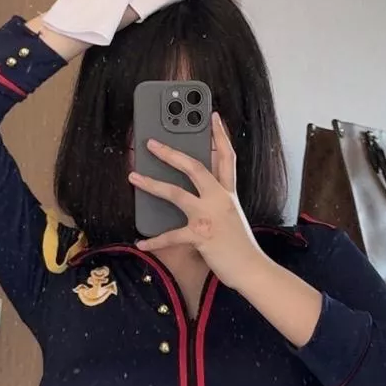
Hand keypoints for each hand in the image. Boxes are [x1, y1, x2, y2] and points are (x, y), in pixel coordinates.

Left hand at [127, 113, 263, 291]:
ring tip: (134, 177)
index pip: (226, 157)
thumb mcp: (231, 215)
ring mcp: (209, 217)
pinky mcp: (200, 236)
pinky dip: (154, 240)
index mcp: (228, 193)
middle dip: (172, 153)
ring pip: (177, 194)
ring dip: (152, 184)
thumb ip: (216, 200)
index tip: (213, 116)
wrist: (252, 269)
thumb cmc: (240, 244)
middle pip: (195, 167)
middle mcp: (220, 200)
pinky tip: (141, 243)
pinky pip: (171, 236)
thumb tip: (194, 190)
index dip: (220, 135)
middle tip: (153, 143)